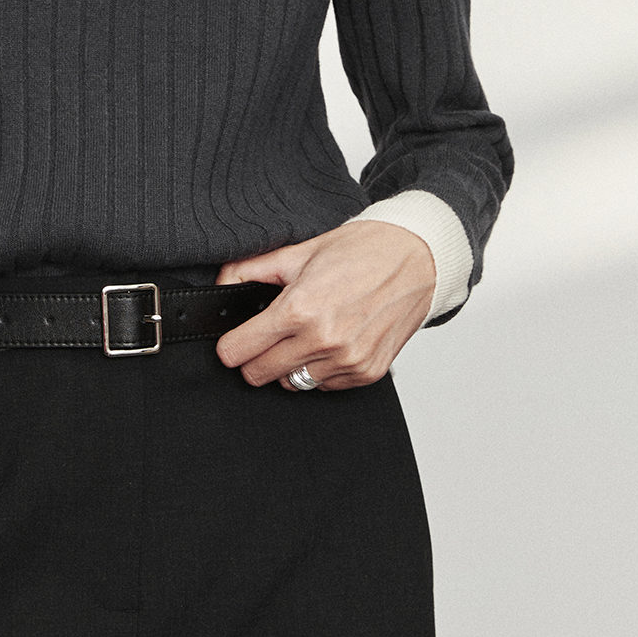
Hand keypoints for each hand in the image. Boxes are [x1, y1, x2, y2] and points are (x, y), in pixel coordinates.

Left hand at [213, 220, 435, 390]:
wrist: (417, 257)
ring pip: (291, 383)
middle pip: (259, 375)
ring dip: (290, 364)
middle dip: (256, 356)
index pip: (237, 352)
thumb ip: (250, 270)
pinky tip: (331, 341)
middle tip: (269, 335)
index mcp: (299, 309)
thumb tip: (220, 285)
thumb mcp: (299, 252)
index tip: (234, 339)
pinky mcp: (367, 372)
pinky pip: (324, 385)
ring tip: (306, 332)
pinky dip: (320, 368)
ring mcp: (348, 361)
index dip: (230, 345)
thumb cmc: (362, 250)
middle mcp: (323, 341)